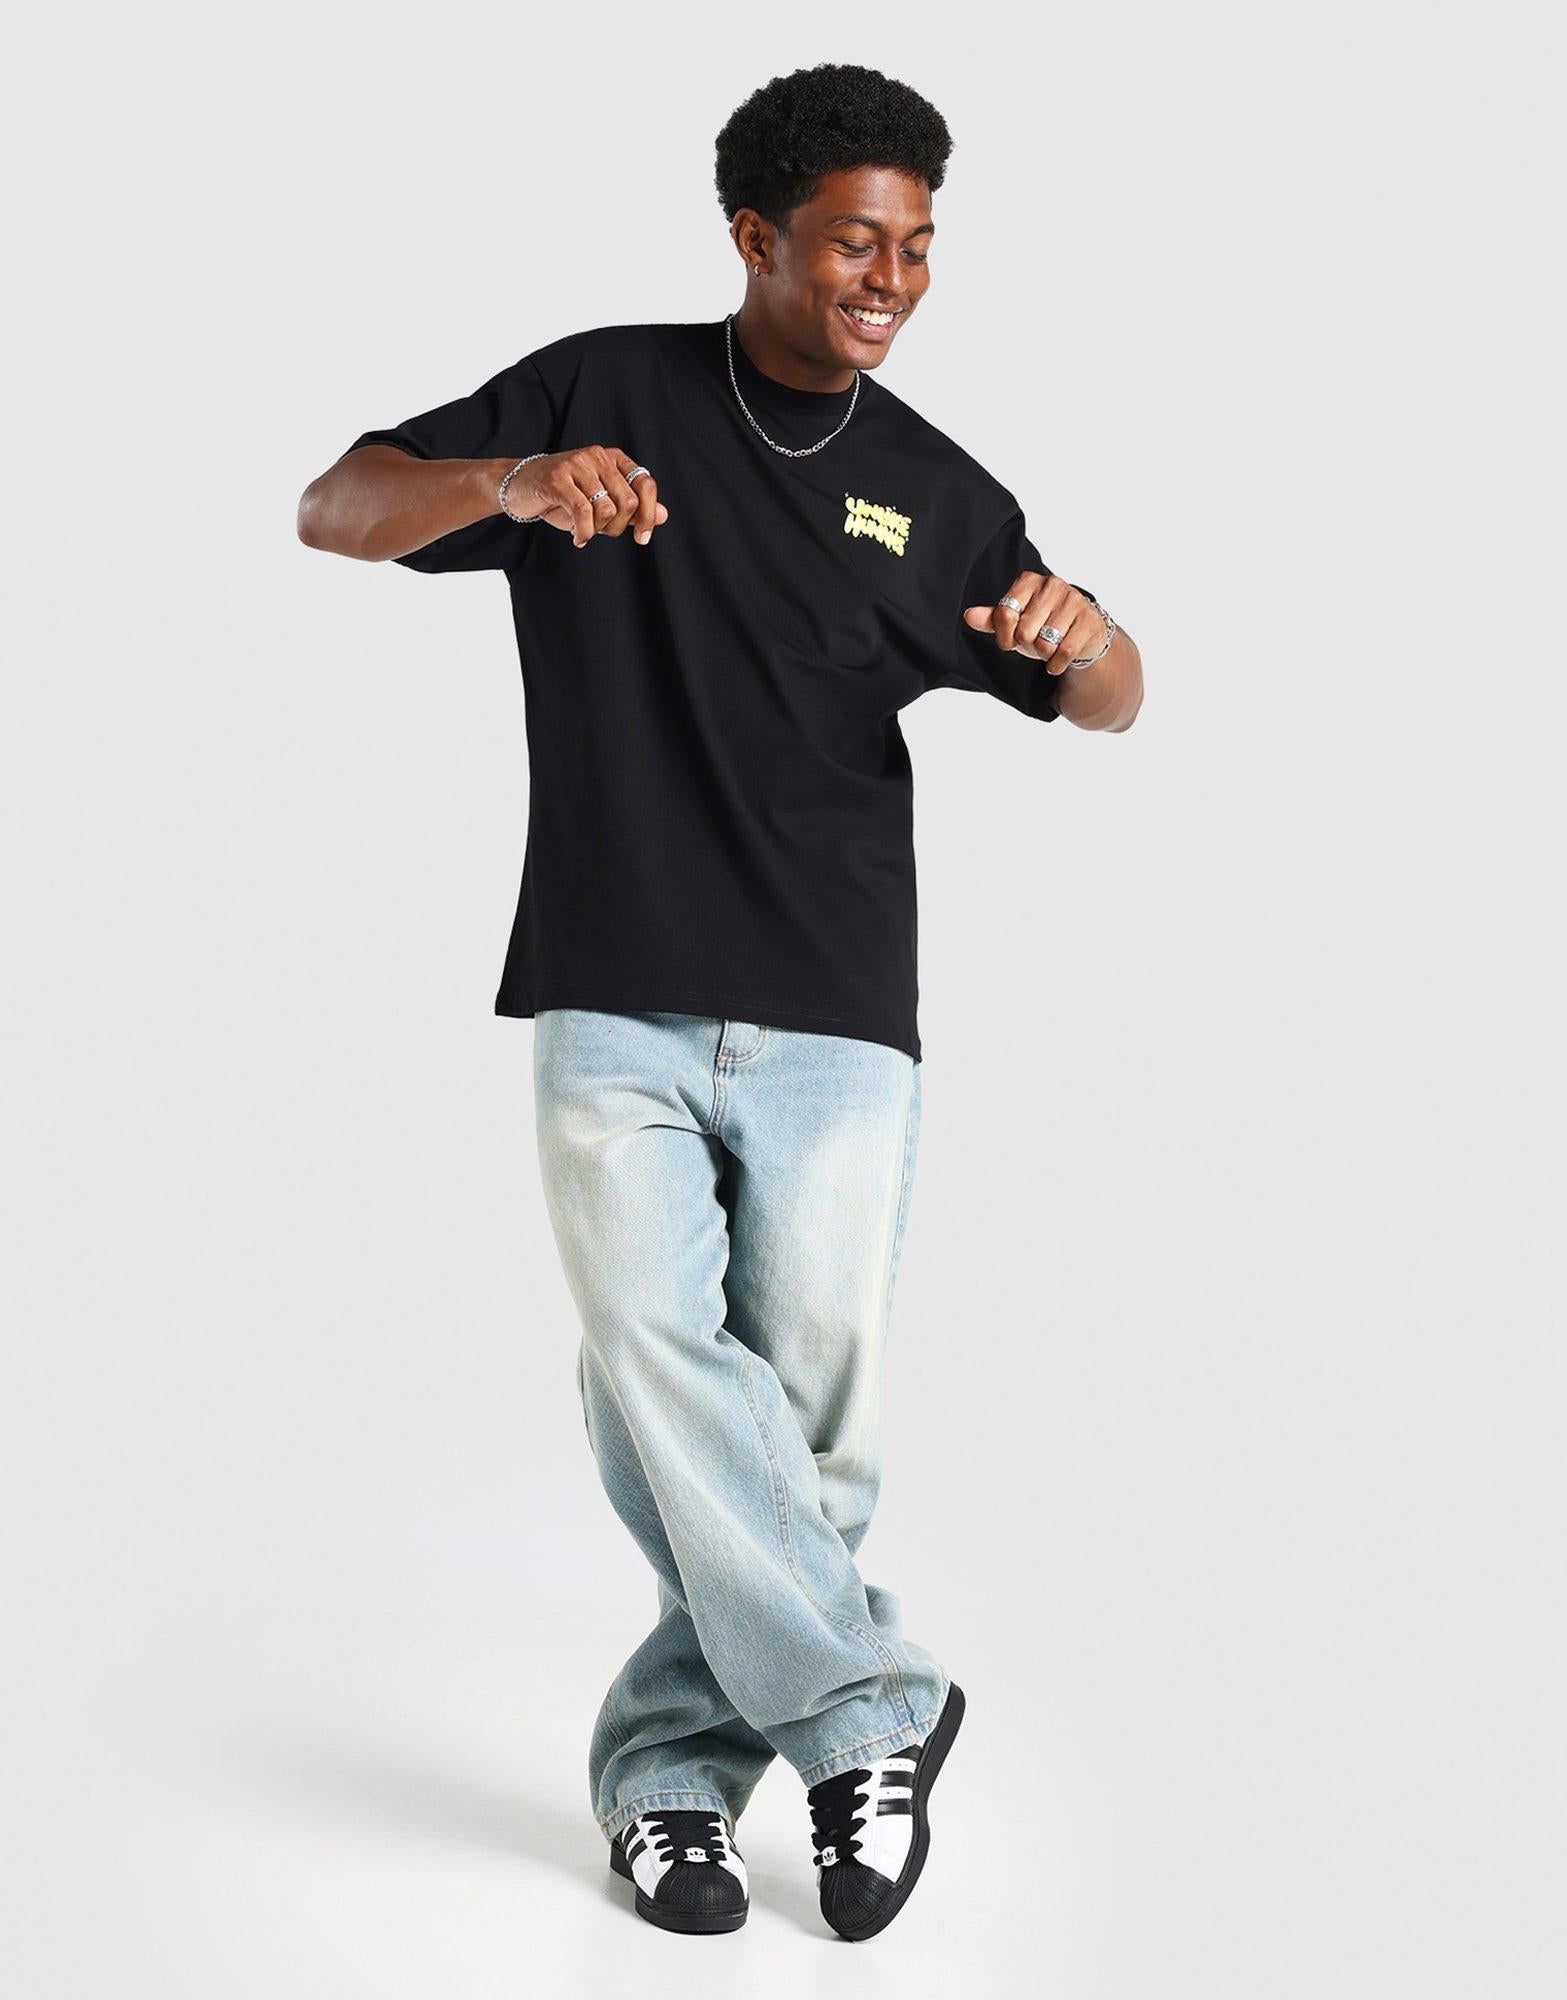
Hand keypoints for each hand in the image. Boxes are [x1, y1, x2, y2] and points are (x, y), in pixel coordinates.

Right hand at [510, 445, 669, 547]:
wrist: (521, 486)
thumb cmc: (564, 495)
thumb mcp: (602, 503)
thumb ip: (632, 509)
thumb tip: (664, 515)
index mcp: (613, 458)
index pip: (645, 484)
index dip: (648, 514)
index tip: (642, 538)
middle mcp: (597, 456)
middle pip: (627, 502)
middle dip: (617, 527)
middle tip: (601, 532)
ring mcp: (576, 464)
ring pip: (606, 509)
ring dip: (597, 531)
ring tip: (584, 531)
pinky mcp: (557, 478)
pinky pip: (582, 513)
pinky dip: (583, 533)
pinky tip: (578, 537)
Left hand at [963, 571, 1105, 673]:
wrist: (1081, 632)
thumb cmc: (1042, 624)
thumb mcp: (1014, 622)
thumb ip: (992, 619)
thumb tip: (969, 616)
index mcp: (1028, 581)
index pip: (1004, 614)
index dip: (1005, 636)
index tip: (1013, 638)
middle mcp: (1052, 584)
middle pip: (1024, 633)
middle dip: (1028, 646)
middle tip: (1037, 641)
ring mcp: (1074, 600)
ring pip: (1045, 644)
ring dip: (1044, 655)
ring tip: (1050, 646)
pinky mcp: (1089, 620)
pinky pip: (1064, 653)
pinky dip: (1057, 665)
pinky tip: (1058, 660)